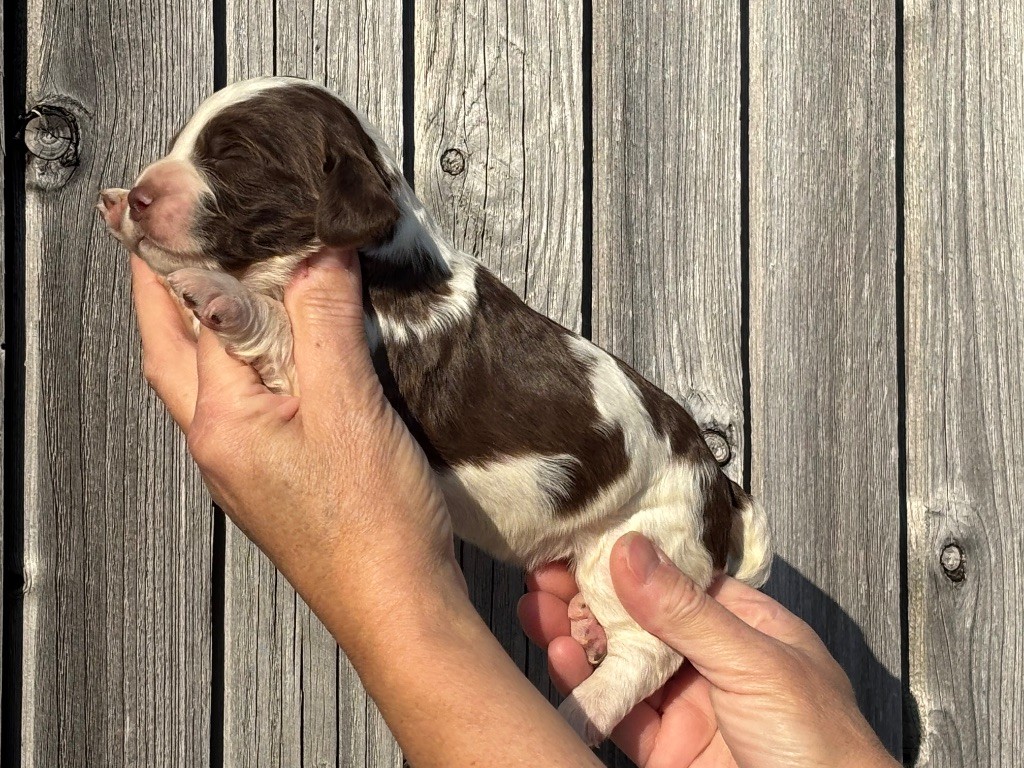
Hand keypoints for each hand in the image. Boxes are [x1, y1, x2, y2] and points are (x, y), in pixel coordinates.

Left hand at [132, 249, 603, 766]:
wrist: (400, 604)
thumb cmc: (372, 528)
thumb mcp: (350, 407)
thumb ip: (325, 321)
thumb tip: (316, 252)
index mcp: (222, 421)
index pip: (190, 316)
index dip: (186, 253)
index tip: (176, 203)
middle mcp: (220, 442)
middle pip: (173, 349)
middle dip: (164, 289)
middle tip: (167, 237)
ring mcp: (247, 463)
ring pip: (208, 376)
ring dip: (205, 323)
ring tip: (222, 277)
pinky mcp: (279, 475)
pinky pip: (250, 400)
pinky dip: (251, 358)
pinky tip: (284, 348)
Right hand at [518, 533, 898, 767]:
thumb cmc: (822, 745)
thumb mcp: (755, 664)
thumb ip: (687, 611)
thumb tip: (629, 549)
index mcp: (745, 625)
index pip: (676, 578)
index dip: (627, 556)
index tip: (580, 536)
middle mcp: (711, 659)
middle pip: (640, 617)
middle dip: (589, 593)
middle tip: (541, 569)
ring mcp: (685, 706)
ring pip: (620, 661)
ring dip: (576, 634)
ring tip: (534, 605)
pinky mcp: (664, 751)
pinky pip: (616, 712)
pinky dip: (583, 686)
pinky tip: (558, 656)